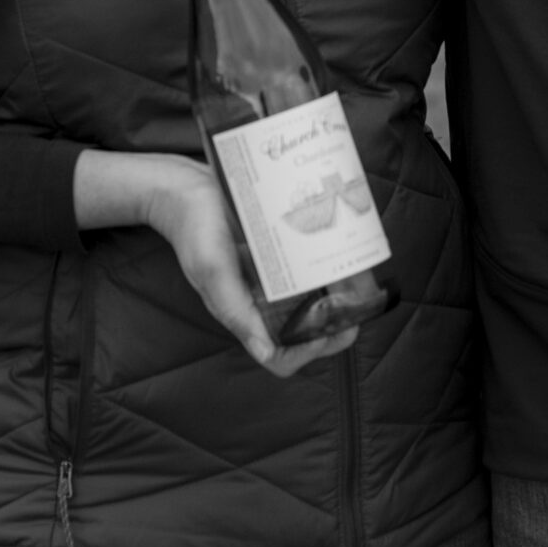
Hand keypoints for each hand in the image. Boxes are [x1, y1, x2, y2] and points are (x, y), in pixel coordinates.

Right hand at [73, 151, 355, 377]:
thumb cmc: (195, 232)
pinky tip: (343, 250)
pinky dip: (329, 266)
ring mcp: (272, 279)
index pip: (281, 356)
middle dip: (337, 324)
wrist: (186, 189)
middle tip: (360, 305)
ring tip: (361, 279)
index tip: (331, 331)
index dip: (308, 352)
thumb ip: (235, 311)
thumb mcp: (211, 271)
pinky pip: (309, 269)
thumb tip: (265, 352)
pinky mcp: (279, 254)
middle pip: (305, 332)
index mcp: (244, 316)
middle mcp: (262, 303)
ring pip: (314, 301)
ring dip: (340, 296)